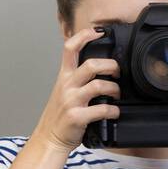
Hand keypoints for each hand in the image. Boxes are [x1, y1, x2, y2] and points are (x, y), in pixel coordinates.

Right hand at [33, 27, 121, 151]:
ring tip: (117, 94)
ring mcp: (71, 101)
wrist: (50, 137)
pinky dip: (113, 110)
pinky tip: (114, 112)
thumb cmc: (61, 114)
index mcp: (64, 76)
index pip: (70, 48)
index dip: (84, 36)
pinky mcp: (77, 117)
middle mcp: (67, 85)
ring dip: (114, 89)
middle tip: (118, 72)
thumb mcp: (64, 90)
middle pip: (91, 65)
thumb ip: (77, 78)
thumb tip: (100, 67)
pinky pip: (101, 109)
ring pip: (99, 86)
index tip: (98, 31)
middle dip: (111, 66)